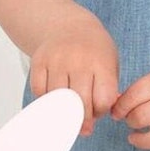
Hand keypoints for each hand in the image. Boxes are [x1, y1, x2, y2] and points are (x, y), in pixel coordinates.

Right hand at [29, 14, 119, 135]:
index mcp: (101, 62)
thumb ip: (107, 94)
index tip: (99, 107)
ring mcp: (57, 59)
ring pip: (58, 101)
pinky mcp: (39, 61)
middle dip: (83, 120)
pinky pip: (40, 92)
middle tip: (83, 124)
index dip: (101, 110)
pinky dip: (47, 100)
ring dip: (64, 112)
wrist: (70, 25)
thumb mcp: (110, 65)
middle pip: (80, 104)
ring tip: (70, 109)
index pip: (102, 100)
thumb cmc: (94, 51)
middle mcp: (78, 59)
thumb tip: (89, 125)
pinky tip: (56, 96)